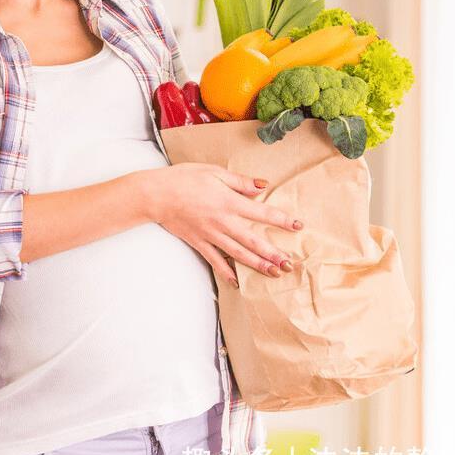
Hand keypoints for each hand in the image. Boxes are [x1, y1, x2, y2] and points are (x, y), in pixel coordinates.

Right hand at [130, 163, 302, 286]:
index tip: (299, 226)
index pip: (262, 212)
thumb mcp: (214, 172)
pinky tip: (237, 282)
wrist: (156, 194)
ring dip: (257, 265)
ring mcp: (210, 235)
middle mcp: (223, 222)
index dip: (282, 220)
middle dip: (273, 253)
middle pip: (253, 240)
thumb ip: (240, 181)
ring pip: (238, 253)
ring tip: (274, 273)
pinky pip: (214, 260)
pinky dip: (226, 272)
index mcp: (229, 202)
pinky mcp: (198, 242)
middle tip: (290, 264)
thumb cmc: (184, 178)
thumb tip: (262, 186)